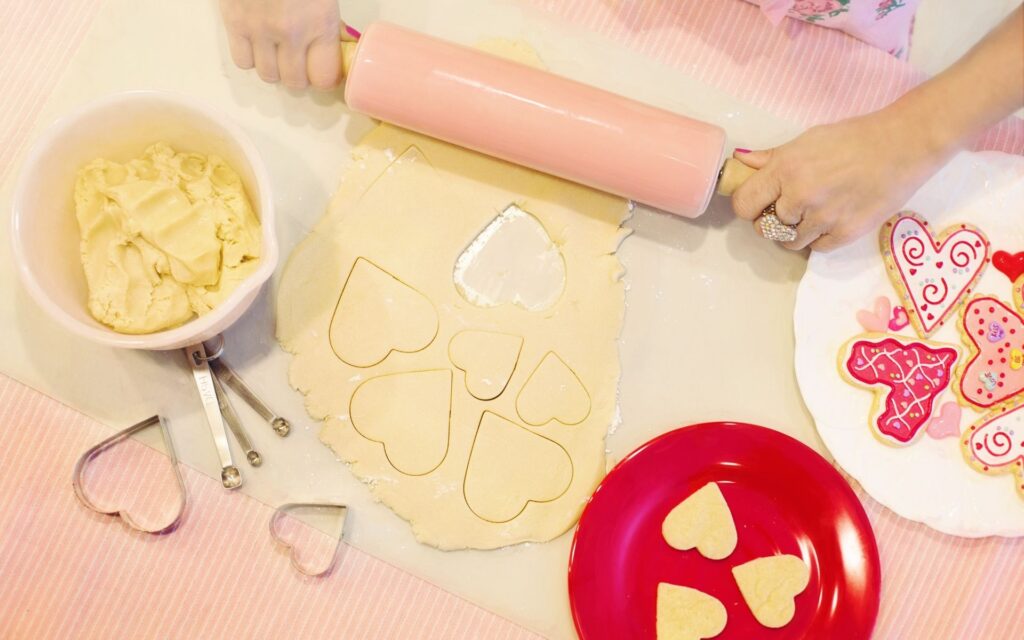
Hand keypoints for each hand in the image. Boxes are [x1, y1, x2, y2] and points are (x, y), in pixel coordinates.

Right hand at [219, 0, 351, 88]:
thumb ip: (329, 18)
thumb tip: (336, 40)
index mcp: (321, 21)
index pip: (324, 78)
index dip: (323, 76)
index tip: (322, 68)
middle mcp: (291, 32)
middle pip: (294, 83)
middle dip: (298, 75)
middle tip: (299, 61)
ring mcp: (260, 29)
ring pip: (267, 75)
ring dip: (274, 67)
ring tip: (276, 49)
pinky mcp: (233, 21)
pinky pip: (242, 61)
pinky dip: (250, 56)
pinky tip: (256, 40)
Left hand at [730, 107, 952, 251]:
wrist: (904, 145)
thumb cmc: (854, 137)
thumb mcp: (808, 139)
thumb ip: (772, 158)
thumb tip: (740, 163)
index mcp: (785, 170)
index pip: (744, 204)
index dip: (749, 206)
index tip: (758, 203)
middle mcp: (800, 196)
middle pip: (765, 228)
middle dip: (772, 220)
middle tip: (788, 209)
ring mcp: (823, 217)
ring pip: (790, 242)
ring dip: (795, 233)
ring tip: (812, 213)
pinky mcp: (846, 233)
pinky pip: (817, 248)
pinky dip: (819, 238)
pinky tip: (830, 220)